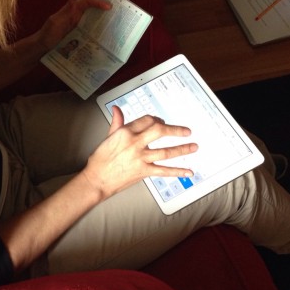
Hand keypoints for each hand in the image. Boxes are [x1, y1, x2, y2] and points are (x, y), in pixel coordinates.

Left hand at [36, 0, 110, 50]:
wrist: (40, 49)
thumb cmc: (46, 36)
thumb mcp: (54, 24)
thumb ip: (64, 13)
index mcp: (71, 11)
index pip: (87, 1)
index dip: (98, 1)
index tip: (109, 7)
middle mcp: (76, 16)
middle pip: (93, 9)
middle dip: (105, 10)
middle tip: (118, 16)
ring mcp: (78, 26)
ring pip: (93, 20)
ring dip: (103, 22)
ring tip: (116, 27)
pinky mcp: (78, 35)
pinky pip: (90, 31)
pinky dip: (98, 33)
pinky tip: (105, 40)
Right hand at [83, 107, 197, 198]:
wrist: (96, 180)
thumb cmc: (100, 159)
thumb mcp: (107, 137)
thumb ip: (117, 122)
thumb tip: (116, 109)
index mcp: (126, 132)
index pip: (147, 120)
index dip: (157, 120)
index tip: (162, 122)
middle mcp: (135, 143)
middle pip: (160, 131)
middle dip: (175, 130)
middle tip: (186, 131)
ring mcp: (141, 158)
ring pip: (166, 152)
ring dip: (182, 149)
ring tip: (193, 146)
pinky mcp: (143, 172)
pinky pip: (163, 171)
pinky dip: (177, 172)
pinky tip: (188, 171)